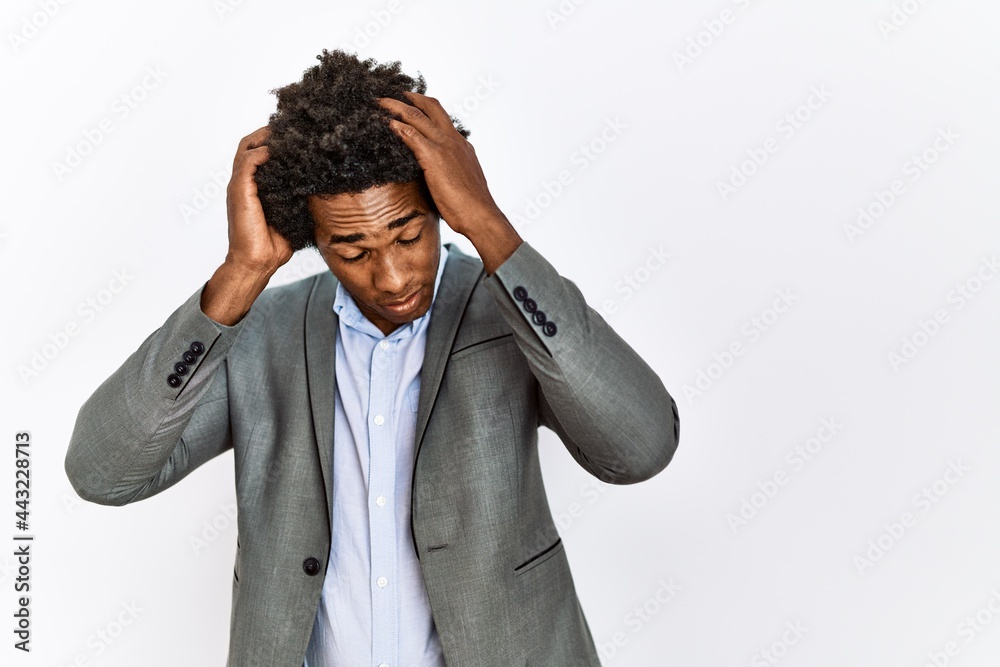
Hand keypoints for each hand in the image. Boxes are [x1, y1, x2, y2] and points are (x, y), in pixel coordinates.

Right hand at [200, 127, 293, 325]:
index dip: (275, 142)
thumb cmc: (275, 245)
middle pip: (250, 144)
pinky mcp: (239, 192)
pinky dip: (261, 152)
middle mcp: (244, 183)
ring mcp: (240, 186)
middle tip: (292, 128)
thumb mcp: (294, 214)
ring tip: (285, 133)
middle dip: (269, 133)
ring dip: (265, 137)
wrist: (258, 263)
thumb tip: (324, 186)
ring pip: (246, 147)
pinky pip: (247, 162)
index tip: (298, 137)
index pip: (260, 154)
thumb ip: (300, 197)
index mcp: (255, 187)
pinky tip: (278, 151)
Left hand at [378, 92, 505, 235]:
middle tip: (393, 93)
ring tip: (379, 102)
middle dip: (411, 97)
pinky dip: (395, 125)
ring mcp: (444, 146)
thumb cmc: (472, 206)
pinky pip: (410, 134)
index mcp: (462, 145)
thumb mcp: (463, 181)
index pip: (443, 119)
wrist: (480, 215)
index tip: (414, 105)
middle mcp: (453, 140)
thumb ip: (453, 172)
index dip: (427, 109)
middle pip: (431, 107)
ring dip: (395, 106)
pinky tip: (383, 122)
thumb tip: (445, 177)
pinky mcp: (433, 156)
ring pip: (416, 115)